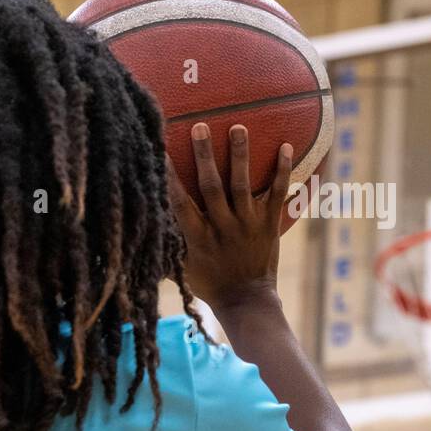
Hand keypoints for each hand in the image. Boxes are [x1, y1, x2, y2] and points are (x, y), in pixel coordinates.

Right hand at [167, 122, 291, 311]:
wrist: (247, 303)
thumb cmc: (210, 285)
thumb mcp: (183, 268)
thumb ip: (169, 244)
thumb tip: (143, 229)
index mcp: (198, 237)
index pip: (180, 202)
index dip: (169, 178)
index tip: (160, 153)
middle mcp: (223, 227)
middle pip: (211, 186)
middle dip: (204, 156)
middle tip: (200, 127)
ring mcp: (248, 225)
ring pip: (243, 185)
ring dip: (240, 155)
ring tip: (238, 127)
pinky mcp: (269, 225)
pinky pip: (277, 194)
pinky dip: (283, 171)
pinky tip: (286, 147)